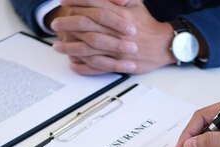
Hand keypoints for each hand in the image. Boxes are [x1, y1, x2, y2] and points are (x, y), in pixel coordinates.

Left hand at [50, 0, 175, 73]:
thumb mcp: (137, 4)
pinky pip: (97, 66)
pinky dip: (83, 66)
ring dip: (70, 47)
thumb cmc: (148, 25)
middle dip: (68, 24)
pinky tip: (72, 63)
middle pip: (87, 25)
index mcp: (121, 15)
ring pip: (88, 48)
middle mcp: (117, 32)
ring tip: (57, 46)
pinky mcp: (119, 64)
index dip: (77, 2)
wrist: (163, 46)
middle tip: (55, 24)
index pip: (95, 5)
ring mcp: (117, 50)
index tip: (63, 1)